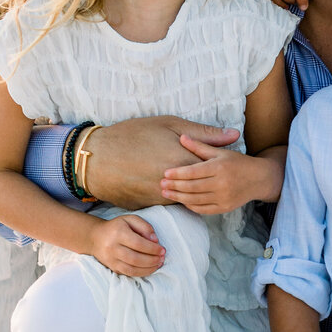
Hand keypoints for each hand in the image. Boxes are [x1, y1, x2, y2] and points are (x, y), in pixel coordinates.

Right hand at [81, 117, 239, 207]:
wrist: (97, 158)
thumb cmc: (133, 135)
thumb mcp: (168, 125)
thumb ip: (203, 133)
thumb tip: (234, 135)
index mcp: (184, 161)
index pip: (213, 167)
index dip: (219, 163)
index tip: (223, 159)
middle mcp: (176, 184)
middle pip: (202, 185)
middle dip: (207, 179)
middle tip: (210, 172)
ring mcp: (162, 197)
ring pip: (187, 197)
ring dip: (191, 189)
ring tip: (188, 178)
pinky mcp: (150, 205)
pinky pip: (169, 203)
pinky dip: (173, 195)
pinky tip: (168, 184)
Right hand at [89, 214, 165, 277]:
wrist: (96, 237)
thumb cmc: (117, 227)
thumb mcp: (130, 219)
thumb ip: (144, 226)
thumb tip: (155, 240)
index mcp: (118, 233)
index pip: (138, 244)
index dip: (152, 248)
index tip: (162, 250)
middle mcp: (112, 248)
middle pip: (135, 258)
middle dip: (152, 260)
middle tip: (162, 258)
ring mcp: (111, 260)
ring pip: (132, 269)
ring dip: (148, 269)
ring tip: (158, 264)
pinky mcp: (112, 267)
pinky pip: (128, 274)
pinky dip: (141, 273)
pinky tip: (150, 269)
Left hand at [160, 140, 282, 214]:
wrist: (259, 179)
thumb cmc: (237, 162)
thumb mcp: (220, 152)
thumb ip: (200, 146)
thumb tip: (182, 137)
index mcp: (220, 167)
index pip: (194, 172)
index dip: (178, 173)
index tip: (165, 173)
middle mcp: (222, 184)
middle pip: (192, 187)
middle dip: (175, 186)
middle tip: (161, 185)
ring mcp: (223, 198)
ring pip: (196, 200)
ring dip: (179, 197)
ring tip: (166, 194)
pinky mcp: (224, 208)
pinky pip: (203, 209)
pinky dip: (190, 206)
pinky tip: (181, 201)